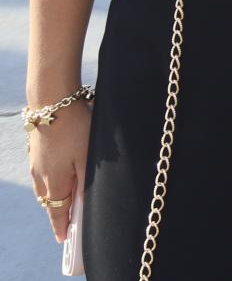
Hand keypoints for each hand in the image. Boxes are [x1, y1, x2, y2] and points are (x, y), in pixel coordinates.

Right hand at [27, 103, 89, 243]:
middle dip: (59, 210)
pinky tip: (60, 171)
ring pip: (45, 186)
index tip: (62, 239)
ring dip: (55, 194)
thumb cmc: (75, 128)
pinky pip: (42, 172)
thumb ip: (86, 183)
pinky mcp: (36, 150)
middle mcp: (40, 176)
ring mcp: (36, 162)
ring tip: (67, 197)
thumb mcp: (87, 157)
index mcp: (54, 182)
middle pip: (50, 200)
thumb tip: (84, 206)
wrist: (52, 101)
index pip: (56, 212)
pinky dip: (51, 178)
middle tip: (68, 219)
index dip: (60, 226)